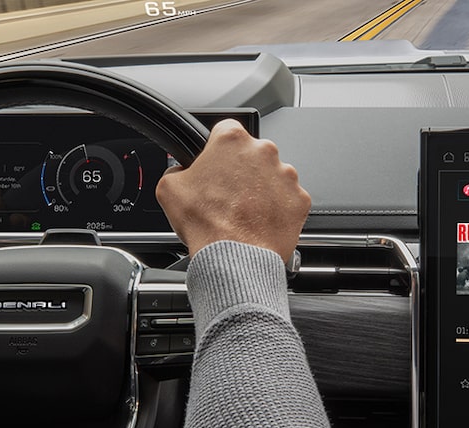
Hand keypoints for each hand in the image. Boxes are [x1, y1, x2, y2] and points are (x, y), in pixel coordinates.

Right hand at [156, 120, 309, 262]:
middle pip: (252, 153)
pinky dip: (278, 208)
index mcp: (232, 140)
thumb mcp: (169, 189)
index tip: (216, 162)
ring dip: (261, 189)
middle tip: (228, 194)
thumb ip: (176, 170)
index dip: (218, 148)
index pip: (225, 130)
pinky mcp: (299, 198)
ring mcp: (286, 174)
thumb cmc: (207, 224)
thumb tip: (181, 172)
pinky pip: (288, 198)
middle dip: (242, 170)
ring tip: (245, 212)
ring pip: (273, 175)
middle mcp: (263, 151)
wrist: (235, 257)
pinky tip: (260, 221)